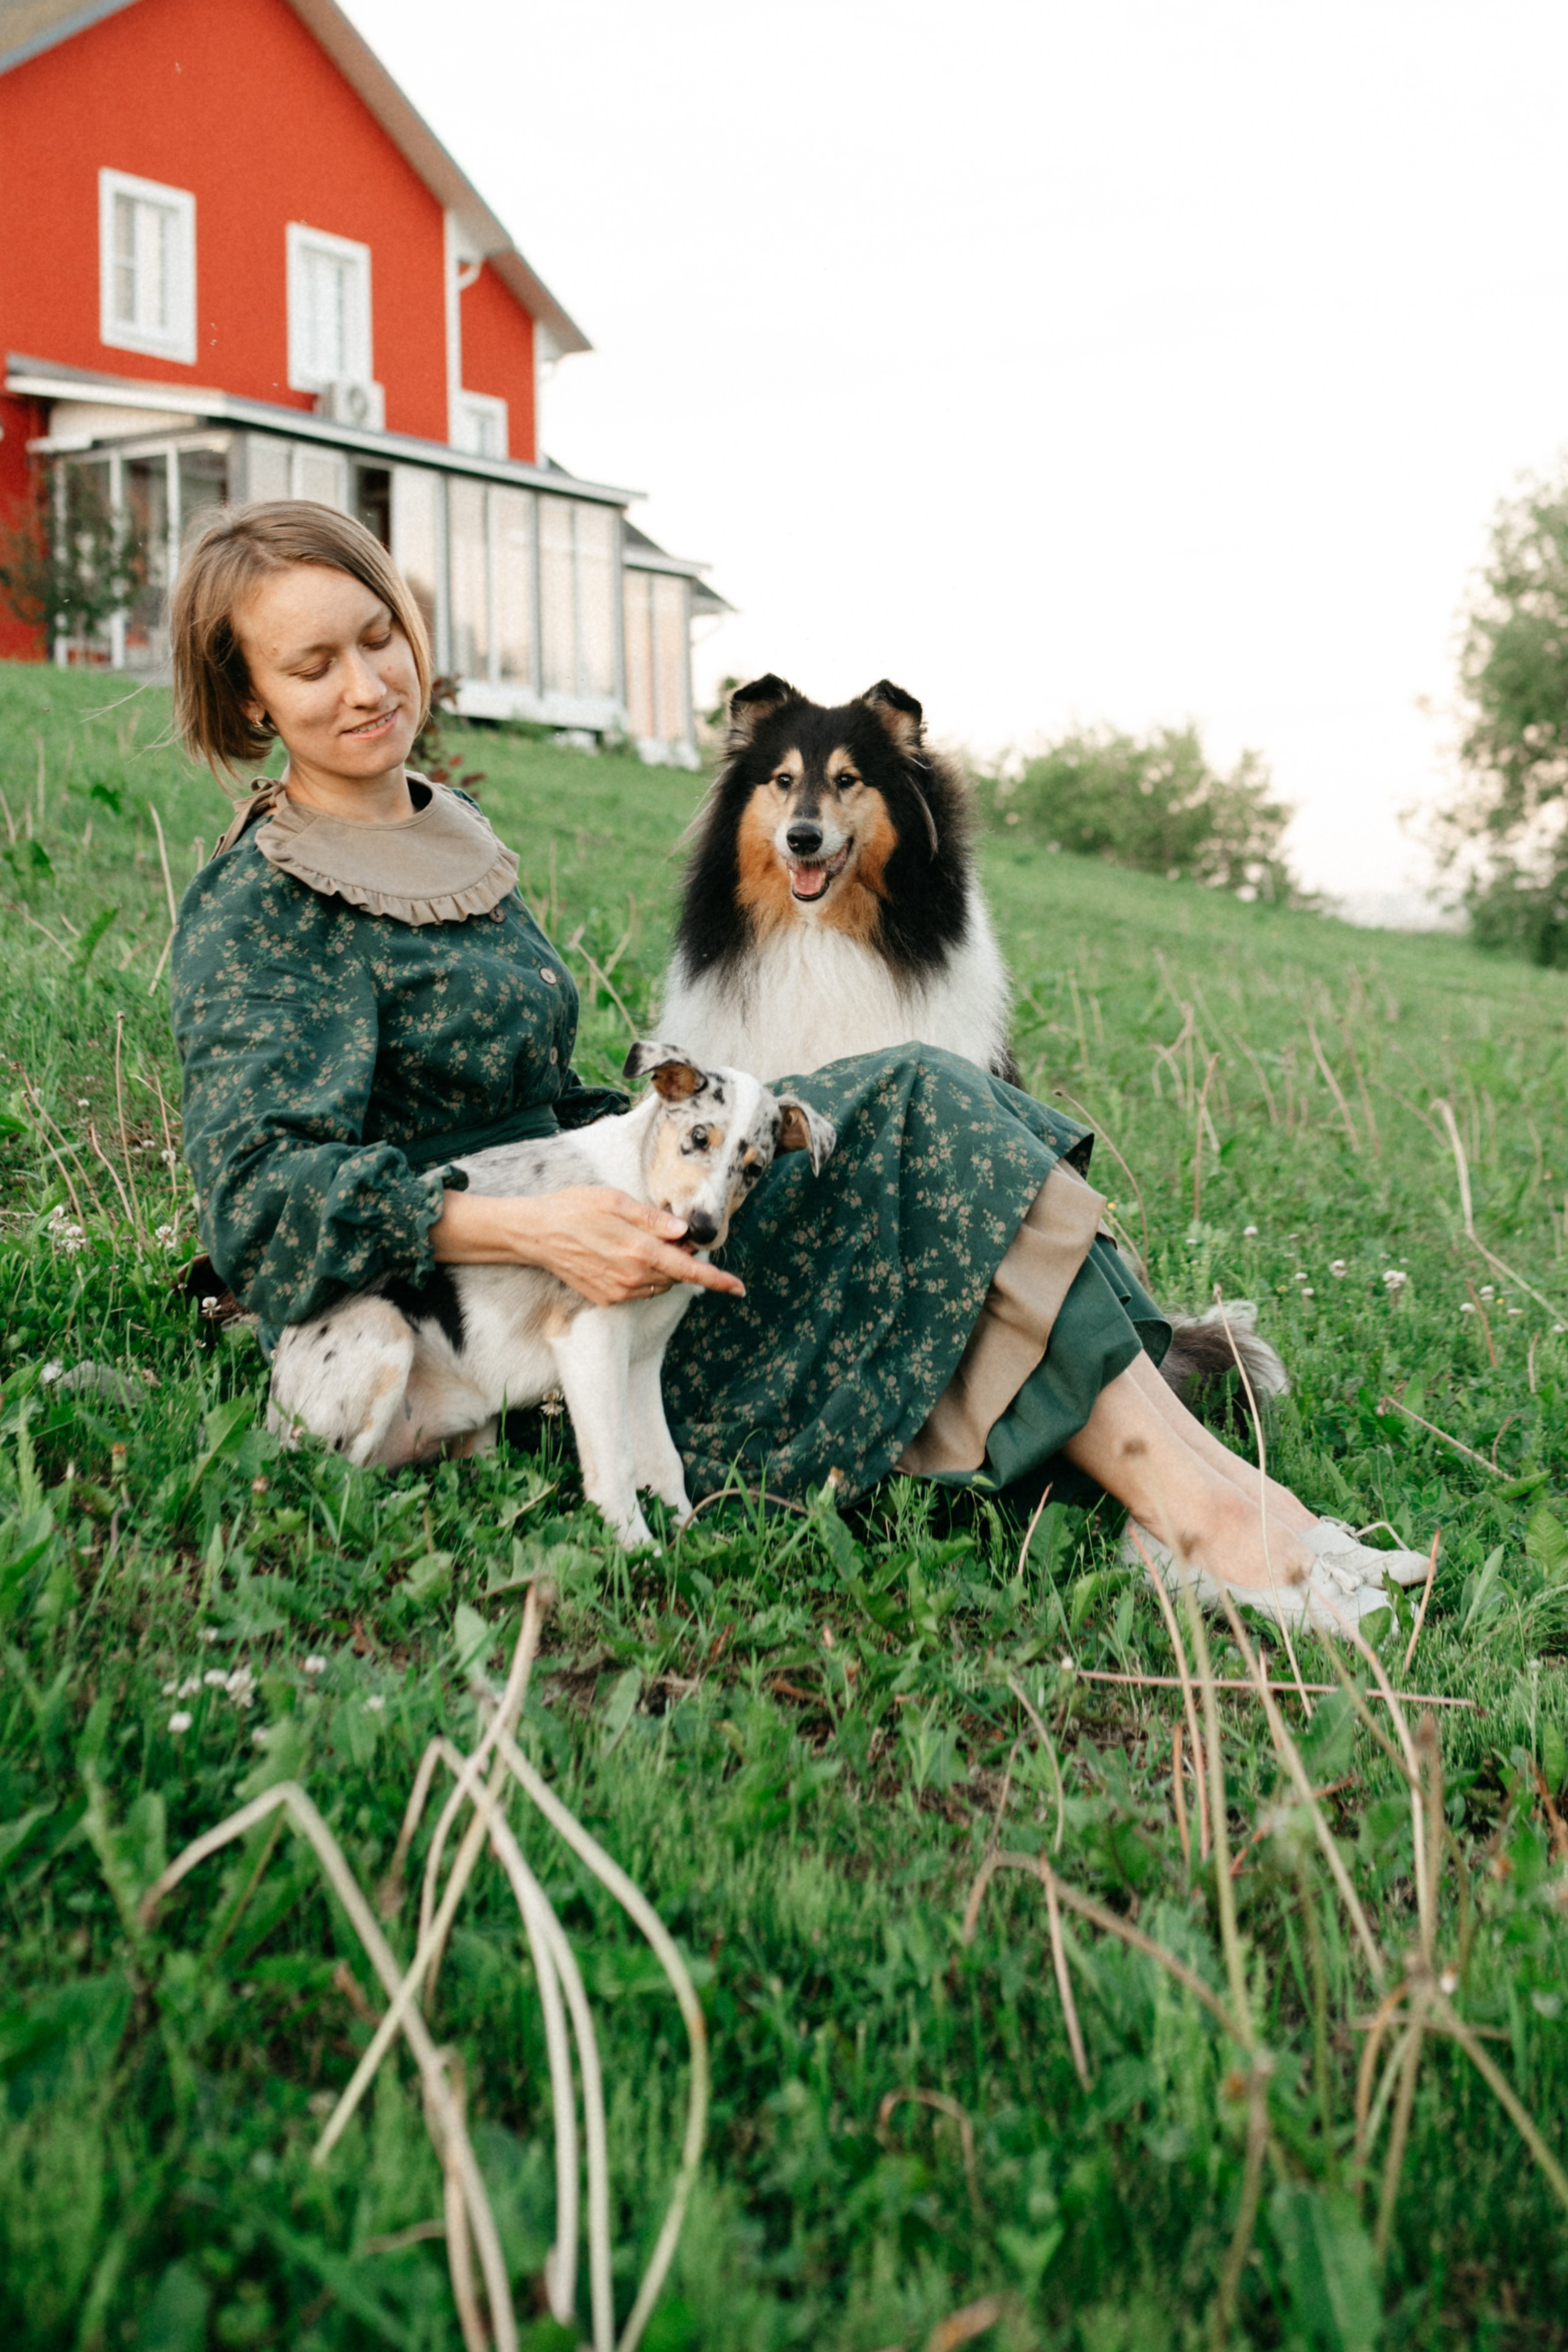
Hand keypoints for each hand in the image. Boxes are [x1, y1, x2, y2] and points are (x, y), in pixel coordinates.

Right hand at [431, 1185, 744, 1306]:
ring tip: (641, 1242)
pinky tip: (624, 1255)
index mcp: (639, 1251)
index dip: (717, 1279)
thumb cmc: (573, 1209)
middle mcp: (632, 1277)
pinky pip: (638, 1290)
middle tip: (670, 1234)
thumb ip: (652, 1219)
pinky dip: (642, 1275)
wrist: (535, 1234)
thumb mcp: (614, 1201)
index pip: (689, 1270)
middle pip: (676, 1276)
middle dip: (682, 1259)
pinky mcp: (606, 1298)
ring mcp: (618, 1291)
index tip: (739, 1288)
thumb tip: (682, 1231)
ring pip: (658, 1284)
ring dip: (663, 1268)